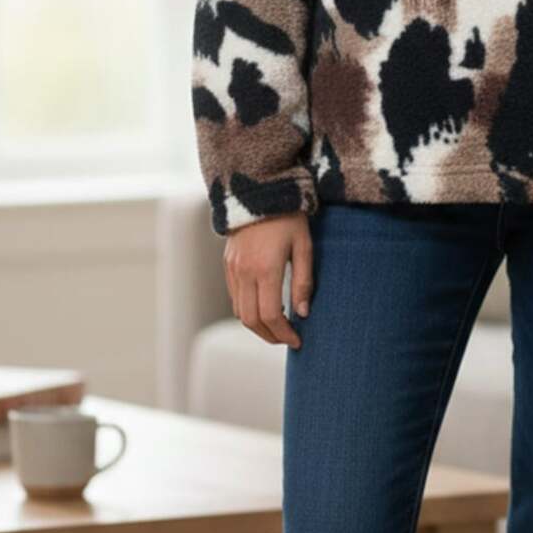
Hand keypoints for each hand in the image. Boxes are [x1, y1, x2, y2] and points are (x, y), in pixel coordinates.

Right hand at [223, 213, 313, 347]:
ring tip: (277, 328)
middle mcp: (245, 272)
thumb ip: (303, 281)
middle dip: (269, 336)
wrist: (258, 191)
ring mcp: (233, 269)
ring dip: (257, 326)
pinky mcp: (228, 265)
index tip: (298, 341)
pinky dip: (247, 310)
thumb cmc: (288, 217)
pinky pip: (234, 297)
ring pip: (239, 311)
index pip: (271, 315)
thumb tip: (303, 313)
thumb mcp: (304, 246)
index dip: (284, 333)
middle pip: (251, 320)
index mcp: (266, 268)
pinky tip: (263, 309)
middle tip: (287, 340)